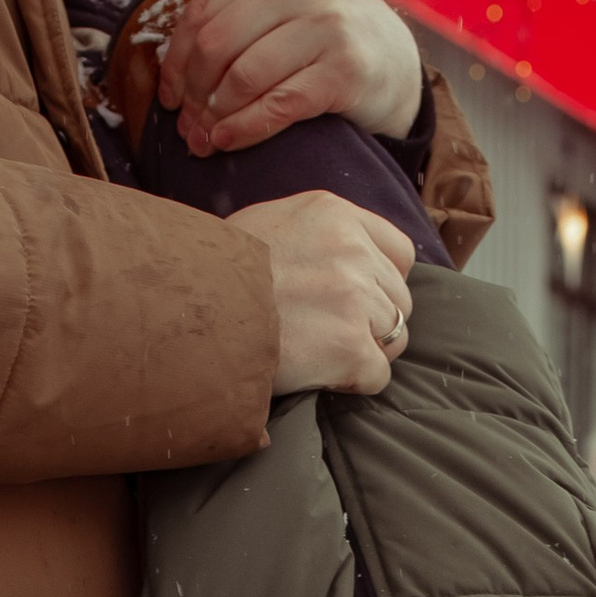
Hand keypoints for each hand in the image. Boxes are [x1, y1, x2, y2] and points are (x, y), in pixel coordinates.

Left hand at [160, 0, 423, 152]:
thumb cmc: (318, 15)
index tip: (170, 95)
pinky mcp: (344, 70)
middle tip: (187, 125)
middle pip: (215, 47)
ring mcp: (325, 25)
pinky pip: (278, 106)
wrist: (390, 55)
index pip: (200, 13)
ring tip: (204, 139)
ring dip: (215, 117)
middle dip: (193, 94)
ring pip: (243, 79)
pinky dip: (244, 130)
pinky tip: (227, 141)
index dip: (175, 61)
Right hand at [239, 191, 414, 396]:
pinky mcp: (349, 345)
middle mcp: (352, 250)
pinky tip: (323, 374)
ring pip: (396, 337)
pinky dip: (355, 382)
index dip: (383, 281)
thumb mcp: (274, 223)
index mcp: (337, 214)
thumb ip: (321, 235)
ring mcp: (354, 298)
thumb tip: (350, 260)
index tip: (358, 298)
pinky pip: (379, 375)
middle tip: (331, 332)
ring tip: (323, 352)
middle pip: (400, 299)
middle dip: (375, 320)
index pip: (400, 252)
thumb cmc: (222, 271)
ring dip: (367, 352)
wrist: (195, 308)